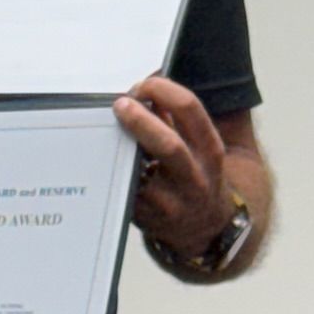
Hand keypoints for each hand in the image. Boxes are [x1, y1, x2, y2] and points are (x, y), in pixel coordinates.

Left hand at [115, 74, 231, 258]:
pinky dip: (111, 171)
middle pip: (169, 145)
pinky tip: (102, 157)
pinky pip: (124, 189)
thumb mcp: (198, 147)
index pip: (191, 111)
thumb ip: (173, 118)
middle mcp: (196, 177)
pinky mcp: (147, 217)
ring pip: (141, 172)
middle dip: (141, 121)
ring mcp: (172, 202)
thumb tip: (145, 88)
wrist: (206, 228)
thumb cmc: (195, 176)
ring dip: (121, 149)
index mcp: (210, 150)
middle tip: (119, 105)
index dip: (164, 91)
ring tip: (106, 131)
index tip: (145, 85)